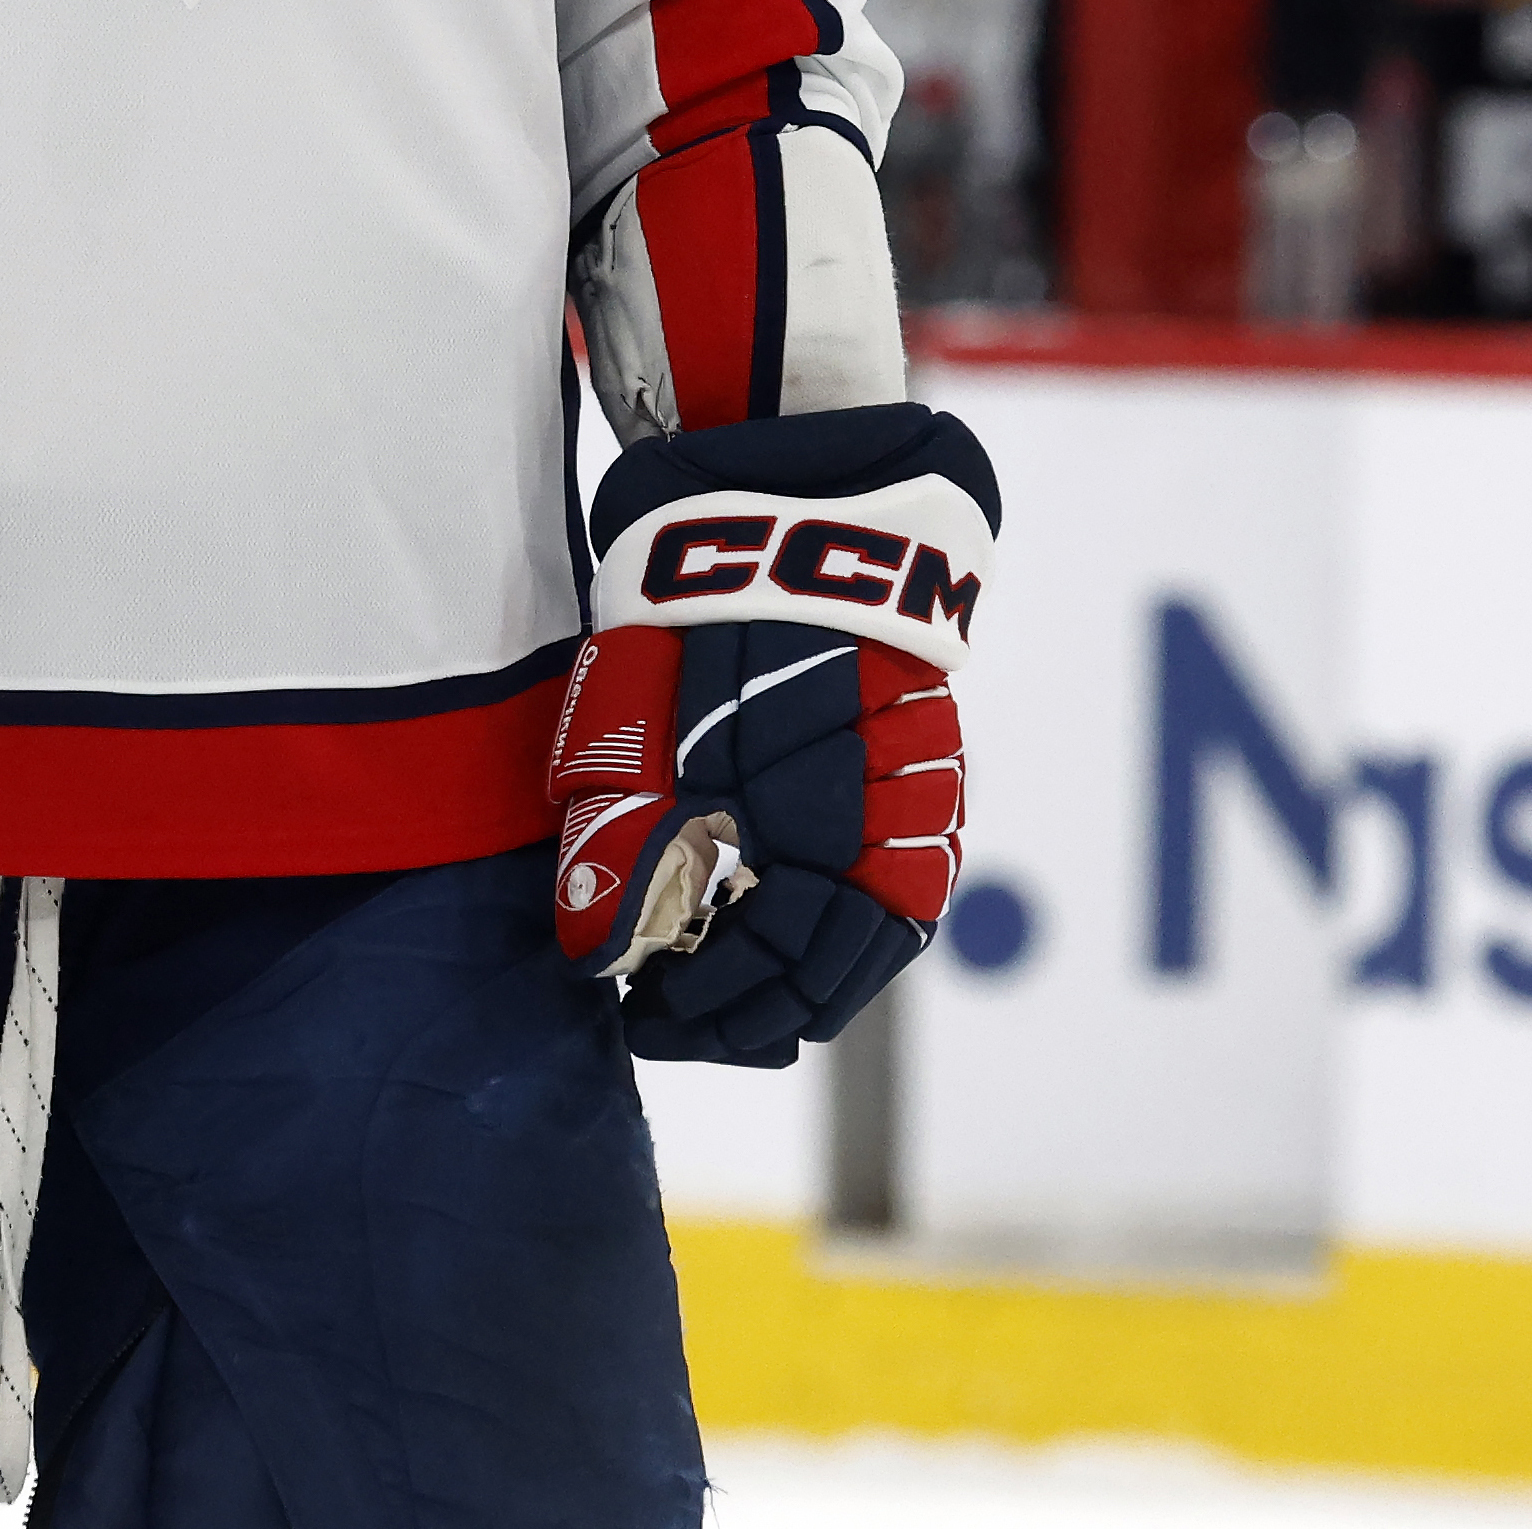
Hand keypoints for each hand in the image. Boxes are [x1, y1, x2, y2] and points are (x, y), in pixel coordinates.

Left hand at [549, 403, 994, 1067]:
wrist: (800, 512)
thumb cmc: (693, 618)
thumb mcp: (632, 733)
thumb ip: (618, 852)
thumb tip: (602, 963)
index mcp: (802, 827)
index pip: (762, 973)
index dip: (696, 1014)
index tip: (636, 1017)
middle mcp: (877, 838)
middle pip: (819, 983)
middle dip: (741, 1017)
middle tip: (669, 1019)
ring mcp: (915, 814)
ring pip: (864, 955)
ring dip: (793, 991)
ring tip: (719, 1000)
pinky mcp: (929, 787)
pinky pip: (894, 903)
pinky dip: (838, 943)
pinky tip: (778, 941)